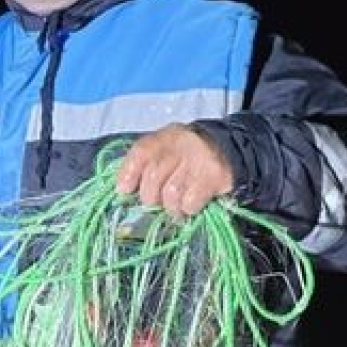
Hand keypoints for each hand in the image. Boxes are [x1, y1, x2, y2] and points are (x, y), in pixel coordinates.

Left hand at [114, 123, 233, 217]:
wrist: (223, 150)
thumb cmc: (182, 157)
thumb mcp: (159, 152)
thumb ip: (139, 166)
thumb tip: (123, 189)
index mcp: (163, 138)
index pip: (141, 152)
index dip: (129, 173)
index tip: (124, 190)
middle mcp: (181, 145)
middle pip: (153, 177)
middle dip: (150, 196)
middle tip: (156, 201)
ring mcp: (199, 161)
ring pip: (171, 193)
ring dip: (169, 205)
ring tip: (174, 203)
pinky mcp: (214, 178)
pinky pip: (190, 202)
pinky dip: (187, 208)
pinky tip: (190, 202)